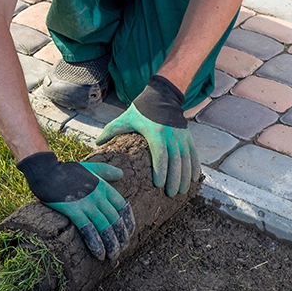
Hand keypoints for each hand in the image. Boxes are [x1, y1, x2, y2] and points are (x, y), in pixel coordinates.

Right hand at [17, 152, 134, 260]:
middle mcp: (98, 196)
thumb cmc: (67, 170)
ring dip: (111, 244)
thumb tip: (121, 174)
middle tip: (121, 249)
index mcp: (104, 187)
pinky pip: (88, 230)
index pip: (123, 207)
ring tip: (113, 256)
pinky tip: (99, 254)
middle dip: (120, 237)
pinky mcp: (73, 211)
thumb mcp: (91, 167)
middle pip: (115, 220)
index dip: (127, 222)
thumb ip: (106, 171)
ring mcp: (86, 204)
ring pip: (104, 227)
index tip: (128, 234)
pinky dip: (95, 243)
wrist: (47, 171)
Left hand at [96, 75, 199, 196]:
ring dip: (185, 177)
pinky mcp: (187, 137)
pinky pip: (193, 154)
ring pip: (186, 160)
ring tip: (181, 191)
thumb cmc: (142, 110)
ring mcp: (181, 137)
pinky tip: (193, 179)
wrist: (163, 96)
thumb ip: (111, 130)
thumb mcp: (125, 118)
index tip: (159, 185)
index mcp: (156, 133)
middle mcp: (171, 135)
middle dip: (174, 179)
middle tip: (170, 194)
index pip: (160, 154)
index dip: (161, 170)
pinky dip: (194, 167)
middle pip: (175, 161)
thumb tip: (97, 143)